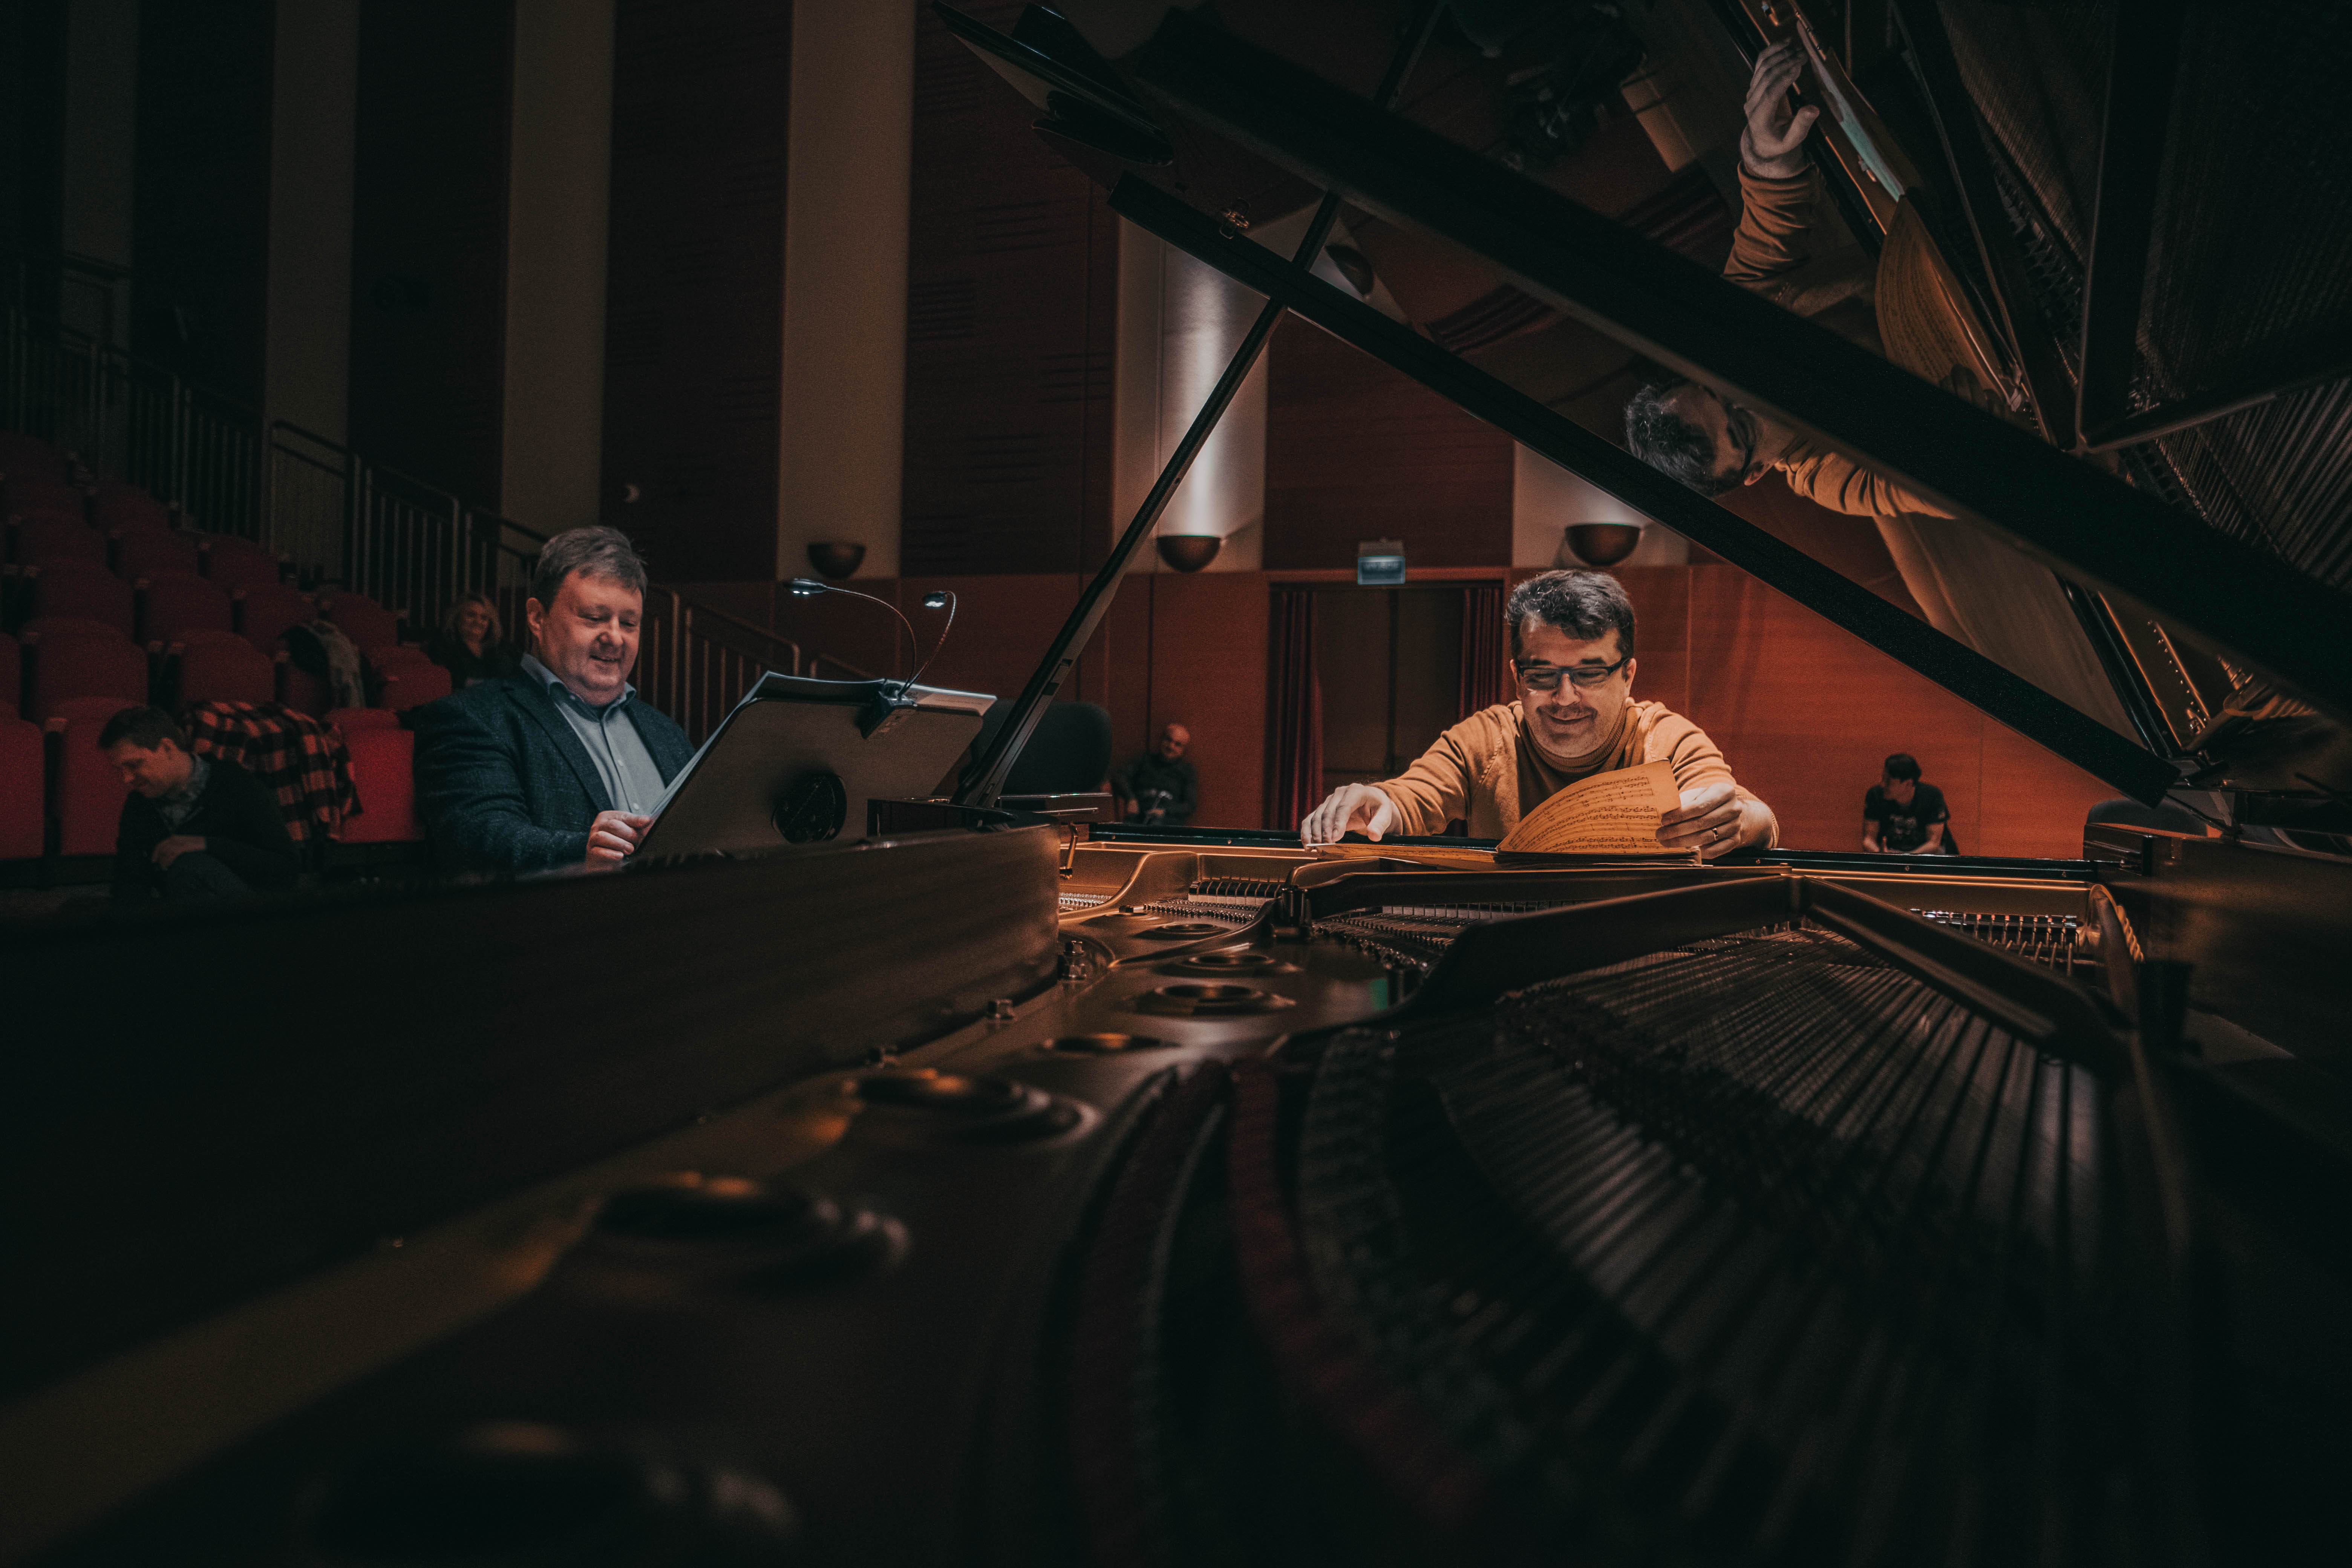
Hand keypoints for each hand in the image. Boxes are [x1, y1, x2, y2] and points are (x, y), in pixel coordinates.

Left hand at [151, 835, 205, 870]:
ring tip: (166, 867)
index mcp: (174, 838)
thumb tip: (168, 857)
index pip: (160, 845)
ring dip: (164, 862)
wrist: (208, 844)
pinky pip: (171, 855)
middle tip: (161, 866)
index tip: (154, 860)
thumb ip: (176, 848)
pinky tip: (170, 865)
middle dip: (160, 859)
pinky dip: (169, 861)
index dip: (155, 853)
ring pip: (165, 853)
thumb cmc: (197, 846)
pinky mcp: (182, 847)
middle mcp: (174, 839)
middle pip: (161, 850)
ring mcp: (178, 843)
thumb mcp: (184, 845)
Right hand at [585, 811, 652, 865]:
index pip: (624, 817)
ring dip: (619, 843)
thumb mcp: (630, 833)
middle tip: (637, 842)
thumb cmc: (619, 844)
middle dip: (629, 834)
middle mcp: (599, 826)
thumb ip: (638, 825)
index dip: (636, 821)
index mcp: (609, 817)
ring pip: (602, 836)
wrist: (607, 863)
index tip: (646, 822)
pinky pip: (598, 851)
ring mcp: (593, 839)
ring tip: (630, 849)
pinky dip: (610, 853)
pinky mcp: (591, 852)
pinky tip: (620, 856)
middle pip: (613, 825)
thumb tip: (647, 820)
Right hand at [1300, 783, 1397, 846]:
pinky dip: (1307, 832)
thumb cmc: (1379, 809)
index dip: (1338, 822)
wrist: (1372, 804)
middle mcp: (1340, 793)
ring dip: (1314, 833)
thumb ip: (1380, 824)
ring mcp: (1329, 801)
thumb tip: (1373, 835)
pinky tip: (1307, 844)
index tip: (1335, 837)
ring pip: (1317, 816)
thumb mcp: (1385, 815)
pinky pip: (1311, 819)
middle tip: (1325, 846)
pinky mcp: (1323, 809)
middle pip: (1328, 812)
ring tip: (1315, 848)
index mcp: (1356, 791)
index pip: (1344, 806)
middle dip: (1325, 831)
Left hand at [1658, 782, 1746, 859]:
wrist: (1729, 812)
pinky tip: (1686, 849)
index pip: (1700, 806)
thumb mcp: (1697, 795)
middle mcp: (1734, 808)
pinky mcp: (1736, 840)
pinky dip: (1699, 851)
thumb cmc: (1707, 802)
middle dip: (1678, 830)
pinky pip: (1715, 850)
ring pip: (1706, 837)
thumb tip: (1664, 813)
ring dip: (1683, 842)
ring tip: (1667, 842)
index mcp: (1724, 791)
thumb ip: (1683, 802)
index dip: (1680, 815)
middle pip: (1702, 823)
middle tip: (1661, 834)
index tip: (1664, 821)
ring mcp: (1736, 825)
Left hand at [1740, 39, 1819, 178]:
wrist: (1763, 141)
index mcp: (1759, 120)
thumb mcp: (1793, 140)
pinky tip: (1787, 43)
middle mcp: (1751, 104)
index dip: (1784, 79)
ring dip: (1781, 54)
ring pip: (1763, 67)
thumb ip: (1801, 125)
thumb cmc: (1780, 141)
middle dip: (1785, 63)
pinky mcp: (1755, 85)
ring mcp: (1751, 92)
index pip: (1770, 95)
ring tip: (1800, 48)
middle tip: (1804, 54)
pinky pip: (1761, 63)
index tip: (1799, 66)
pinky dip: (1773, 51)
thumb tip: (1813, 110)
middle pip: (1766, 77)